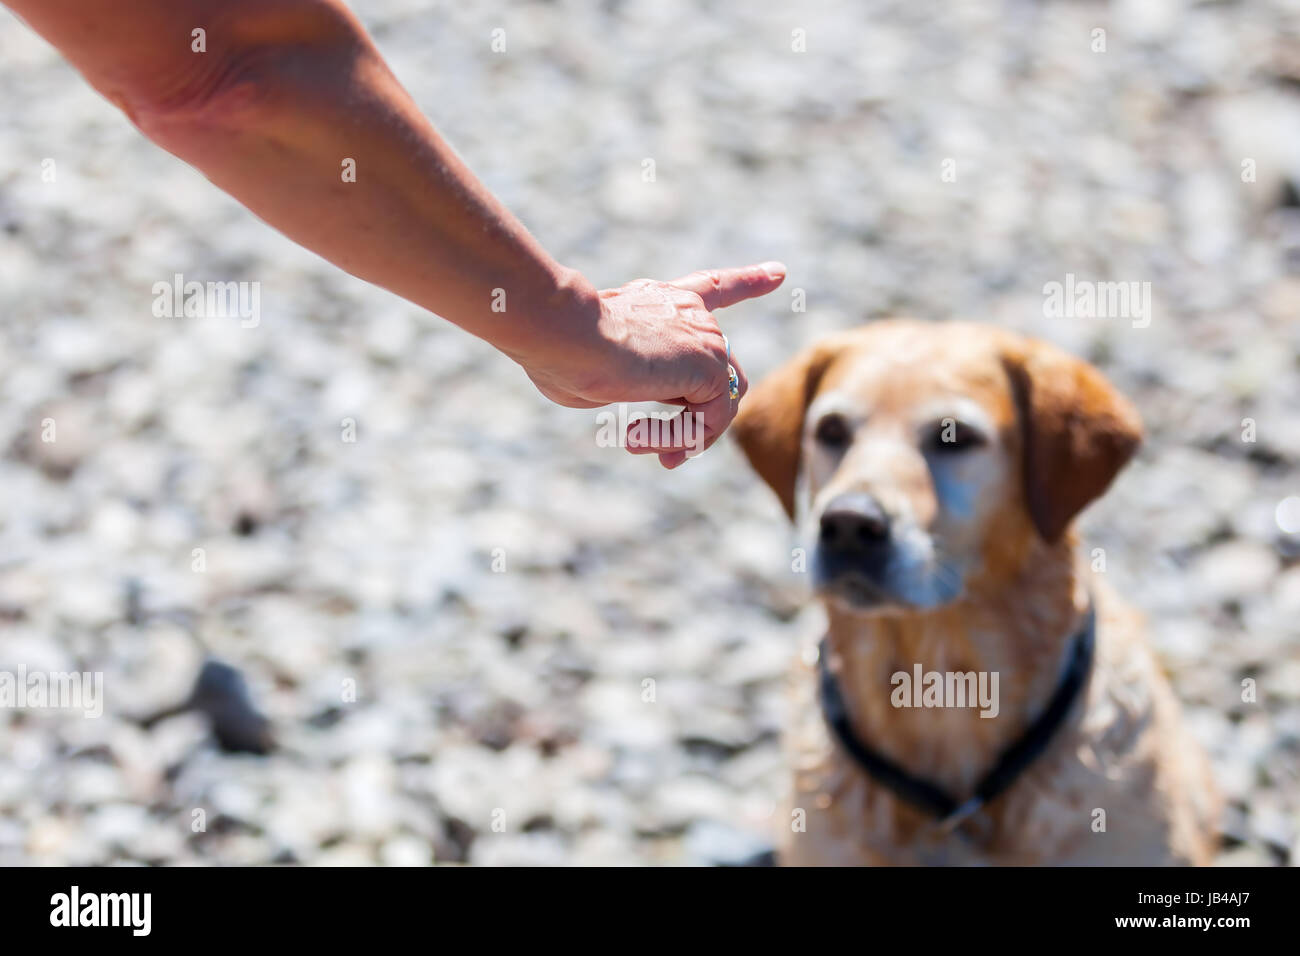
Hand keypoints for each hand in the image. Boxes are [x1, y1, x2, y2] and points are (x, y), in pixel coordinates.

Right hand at [521, 262, 786, 467]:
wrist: (563, 331)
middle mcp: (690, 311)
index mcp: (660, 299)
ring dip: (680, 435)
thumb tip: (624, 389)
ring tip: (638, 443)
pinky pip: (711, 420)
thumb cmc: (556, 349)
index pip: (714, 287)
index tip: (779, 273)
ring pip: (715, 403)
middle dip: (691, 422)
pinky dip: (680, 438)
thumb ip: (620, 375)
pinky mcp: (712, 364)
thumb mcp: (592, 363)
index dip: (748, 282)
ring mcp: (706, 336)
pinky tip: (640, 436)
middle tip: (650, 448)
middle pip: (715, 376)